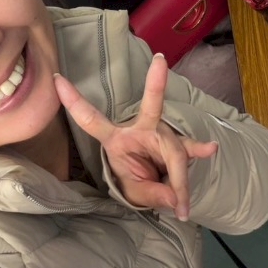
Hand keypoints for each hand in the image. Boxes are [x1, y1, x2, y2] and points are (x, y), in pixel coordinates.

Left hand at [54, 53, 217, 219]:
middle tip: (160, 60)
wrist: (153, 187)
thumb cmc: (134, 181)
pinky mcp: (178, 144)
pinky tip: (210, 149)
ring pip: (174, 149)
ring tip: (181, 207)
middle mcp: (139, 129)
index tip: (57, 79)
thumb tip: (175, 198)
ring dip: (178, 180)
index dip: (73, 101)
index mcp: (116, 138)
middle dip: (155, 83)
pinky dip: (199, 151)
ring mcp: (161, 134)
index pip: (91, 119)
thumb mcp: (134, 192)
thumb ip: (153, 194)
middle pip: (152, 108)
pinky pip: (189, 148)